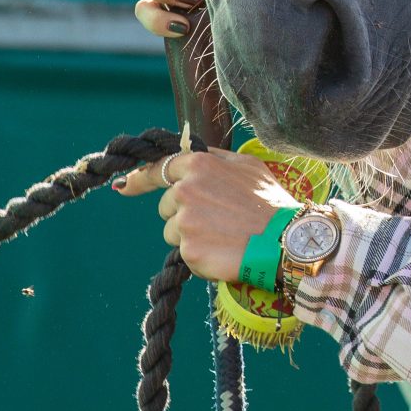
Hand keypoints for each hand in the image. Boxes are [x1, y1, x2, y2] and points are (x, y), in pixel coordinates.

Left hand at [115, 147, 296, 283]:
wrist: (286, 240)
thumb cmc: (270, 202)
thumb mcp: (246, 166)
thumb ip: (213, 158)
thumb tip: (185, 154)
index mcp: (199, 165)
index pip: (158, 168)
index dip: (139, 179)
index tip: (125, 186)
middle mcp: (186, 190)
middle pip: (167, 206)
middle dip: (185, 213)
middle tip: (219, 219)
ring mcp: (185, 221)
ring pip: (174, 231)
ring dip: (192, 236)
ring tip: (225, 235)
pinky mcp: (188, 250)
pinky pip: (185, 254)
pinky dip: (202, 256)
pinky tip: (225, 252)